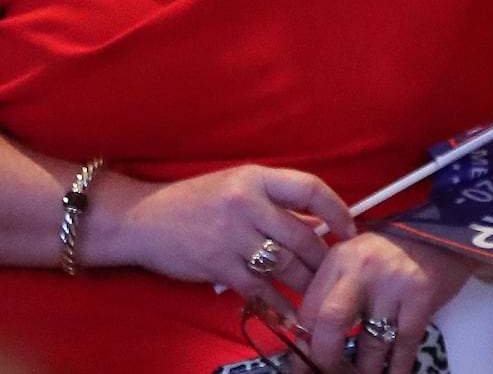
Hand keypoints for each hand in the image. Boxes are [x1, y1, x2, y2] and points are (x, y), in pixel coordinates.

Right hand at [102, 164, 355, 299]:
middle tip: (338, 272)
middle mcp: (247, 203)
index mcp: (255, 177)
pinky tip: (293, 315)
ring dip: (307, 283)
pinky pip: (261, 289)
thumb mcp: (236, 186)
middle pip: (302, 234)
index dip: (336, 209)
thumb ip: (272, 201)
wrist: (142, 220)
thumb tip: (316, 223)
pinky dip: (280, 304)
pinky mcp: (219, 267)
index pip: (309, 188)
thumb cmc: (193, 201)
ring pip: (286, 264)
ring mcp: (232, 236)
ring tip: (322, 295)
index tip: (350, 227)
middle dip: (325, 258)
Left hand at [294, 230, 474, 373]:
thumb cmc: (392, 252)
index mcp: (339, 258)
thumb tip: (311, 339)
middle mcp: (362, 268)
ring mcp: (393, 283)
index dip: (307, 344)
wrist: (440, 233)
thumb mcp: (356, 261)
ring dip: (365, 370)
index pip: (310, 309)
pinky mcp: (421, 297)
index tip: (310, 362)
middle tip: (332, 373)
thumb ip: (334, 291)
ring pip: (370, 344)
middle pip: (331, 322)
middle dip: (327, 359)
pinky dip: (397, 368)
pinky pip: (404, 347)